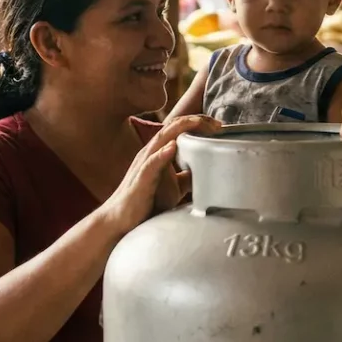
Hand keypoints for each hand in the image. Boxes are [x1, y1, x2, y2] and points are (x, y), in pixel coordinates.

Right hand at [102, 115, 218, 232]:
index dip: (199, 123)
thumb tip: (208, 172)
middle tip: (218, 124)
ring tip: (198, 123)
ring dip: (181, 129)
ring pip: (162, 138)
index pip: (179, 128)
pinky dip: (162, 154)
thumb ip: (187, 176)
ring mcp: (144, 164)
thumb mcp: (175, 186)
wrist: (122, 220)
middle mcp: (151, 152)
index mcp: (159, 152)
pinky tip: (173, 146)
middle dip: (196, 121)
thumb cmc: (147, 202)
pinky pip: (151, 164)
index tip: (219, 126)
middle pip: (173, 127)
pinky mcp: (140, 180)